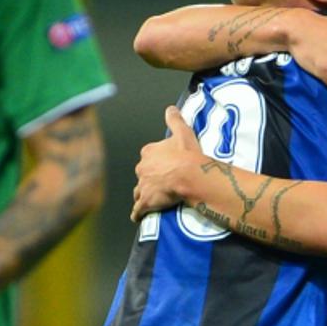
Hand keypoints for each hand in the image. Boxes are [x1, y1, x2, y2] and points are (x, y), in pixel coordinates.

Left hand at [131, 107, 201, 221]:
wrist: (189, 175)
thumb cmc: (187, 154)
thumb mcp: (183, 132)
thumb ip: (175, 119)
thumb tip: (170, 108)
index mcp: (149, 152)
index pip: (148, 156)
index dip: (155, 161)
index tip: (163, 165)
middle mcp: (142, 168)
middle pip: (142, 174)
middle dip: (148, 178)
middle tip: (160, 183)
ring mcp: (143, 186)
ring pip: (139, 191)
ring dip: (143, 195)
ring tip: (149, 199)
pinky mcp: (146, 202)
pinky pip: (138, 209)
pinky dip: (137, 213)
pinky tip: (137, 217)